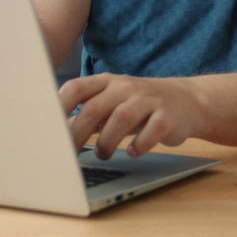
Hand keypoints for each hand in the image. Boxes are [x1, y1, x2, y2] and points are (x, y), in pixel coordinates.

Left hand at [58, 73, 205, 159]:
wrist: (188, 102)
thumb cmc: (141, 105)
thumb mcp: (113, 103)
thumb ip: (88, 114)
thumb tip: (57, 131)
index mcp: (107, 82)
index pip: (76, 88)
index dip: (59, 106)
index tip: (48, 128)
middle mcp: (126, 87)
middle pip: (93, 109)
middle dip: (78, 135)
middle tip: (72, 153)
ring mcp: (148, 100)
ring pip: (120, 119)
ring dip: (107, 143)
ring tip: (103, 154)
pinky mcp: (167, 117)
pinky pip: (150, 132)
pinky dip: (138, 146)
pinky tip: (134, 151)